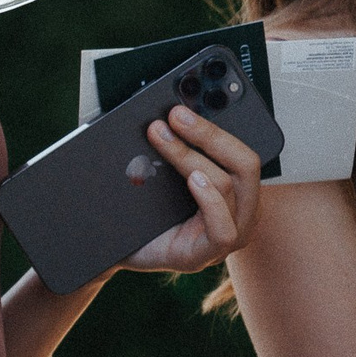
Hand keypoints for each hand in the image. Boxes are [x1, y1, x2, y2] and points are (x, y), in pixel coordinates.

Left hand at [115, 102, 265, 275]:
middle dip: (209, 134)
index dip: (222, 123)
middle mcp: (239, 210)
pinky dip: (210, 200)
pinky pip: (223, 228)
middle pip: (244, 163)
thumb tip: (164, 113)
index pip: (241, 149)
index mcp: (234, 187)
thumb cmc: (141, 211)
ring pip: (227, 186)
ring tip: (164, 137)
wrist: (111, 247)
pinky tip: (193, 180)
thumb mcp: (158, 173)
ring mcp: (228, 234)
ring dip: (192, 156)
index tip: (192, 102)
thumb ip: (170, 147)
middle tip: (176, 115)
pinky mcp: (207, 254)